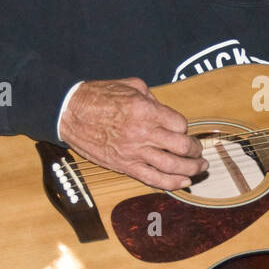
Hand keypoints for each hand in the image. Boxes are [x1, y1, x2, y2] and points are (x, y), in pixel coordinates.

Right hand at [58, 78, 205, 188]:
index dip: (184, 128)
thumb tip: (164, 110)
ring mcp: (134, 152)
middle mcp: (143, 132)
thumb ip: (152, 98)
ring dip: (191, 169)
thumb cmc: (97, 96)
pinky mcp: (125, 166)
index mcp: (146, 110)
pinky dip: (172, 183)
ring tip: (199, 168)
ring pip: (172, 166)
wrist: (69, 112)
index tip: (181, 130)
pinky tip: (184, 182)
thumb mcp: (130, 86)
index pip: (180, 124)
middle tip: (199, 152)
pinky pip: (153, 179)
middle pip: (182, 147)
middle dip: (195, 151)